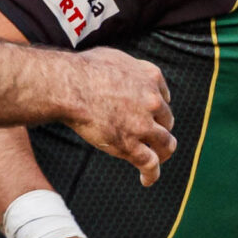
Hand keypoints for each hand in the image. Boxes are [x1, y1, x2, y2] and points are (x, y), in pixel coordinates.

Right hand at [57, 48, 177, 184]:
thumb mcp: (115, 57)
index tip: (152, 116)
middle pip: (166, 121)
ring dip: (162, 153)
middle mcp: (153, 101)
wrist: (71, 86)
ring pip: (166, 144)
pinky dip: (151, 174)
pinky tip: (147, 180)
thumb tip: (123, 72)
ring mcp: (144, 125)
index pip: (164, 98)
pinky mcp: (131, 145)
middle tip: (149, 138)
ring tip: (157, 160)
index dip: (158, 109)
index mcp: (151, 77)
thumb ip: (128, 67)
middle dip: (159, 129)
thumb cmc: (84, 70)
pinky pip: (150, 164)